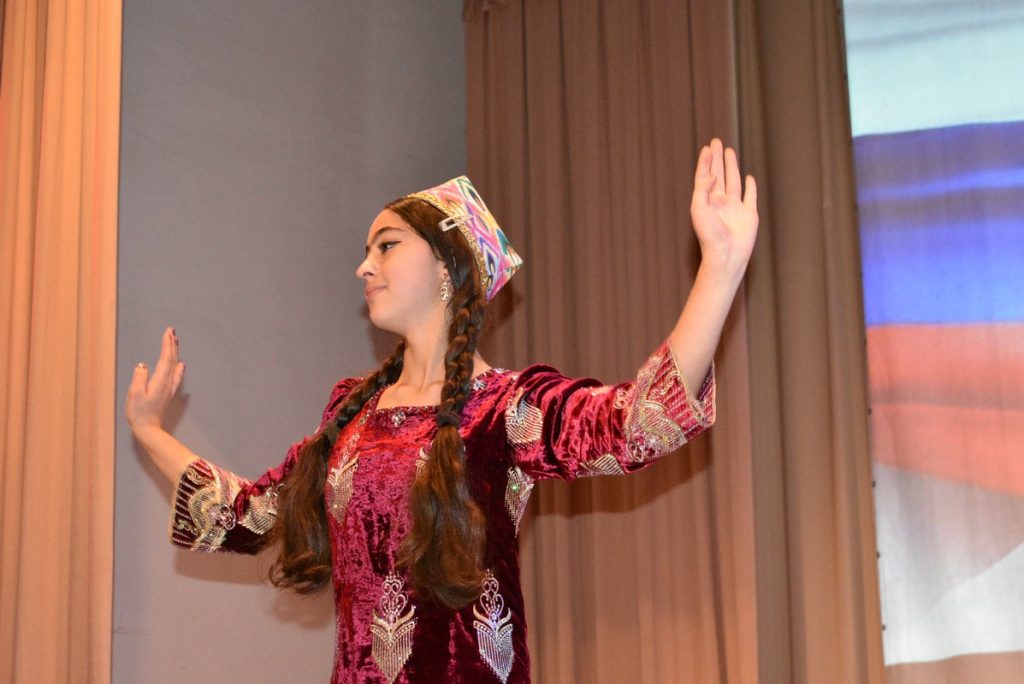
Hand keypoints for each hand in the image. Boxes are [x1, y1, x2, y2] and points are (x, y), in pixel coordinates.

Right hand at [126, 327, 184, 433]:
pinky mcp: (167, 393)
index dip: (167, 345)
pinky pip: (175, 375)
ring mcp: (169, 388)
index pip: (165, 359)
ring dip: (175, 353)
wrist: (148, 429)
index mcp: (160, 381)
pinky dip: (178, 366)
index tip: (168, 332)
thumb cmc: (139, 413)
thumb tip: (142, 366)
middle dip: (172, 344)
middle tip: (172, 331)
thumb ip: (139, 378)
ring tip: (175, 341)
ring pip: (174, 366)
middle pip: (172, 360)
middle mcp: (167, 383)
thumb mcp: (134, 394)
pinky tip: (181, 364)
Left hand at [690, 138, 758, 274]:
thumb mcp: (698, 209)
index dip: (705, 162)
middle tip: (716, 141)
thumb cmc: (709, 235)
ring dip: (731, 166)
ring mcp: (735, 208)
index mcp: (706, 201)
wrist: (726, 255)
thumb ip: (703, 189)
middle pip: (719, 174)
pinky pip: (750, 196)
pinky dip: (750, 186)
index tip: (707, 148)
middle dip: (717, 158)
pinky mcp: (749, 214)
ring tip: (729, 150)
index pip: (704, 177)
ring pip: (733, 181)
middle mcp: (720, 202)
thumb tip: (712, 175)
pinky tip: (749, 177)